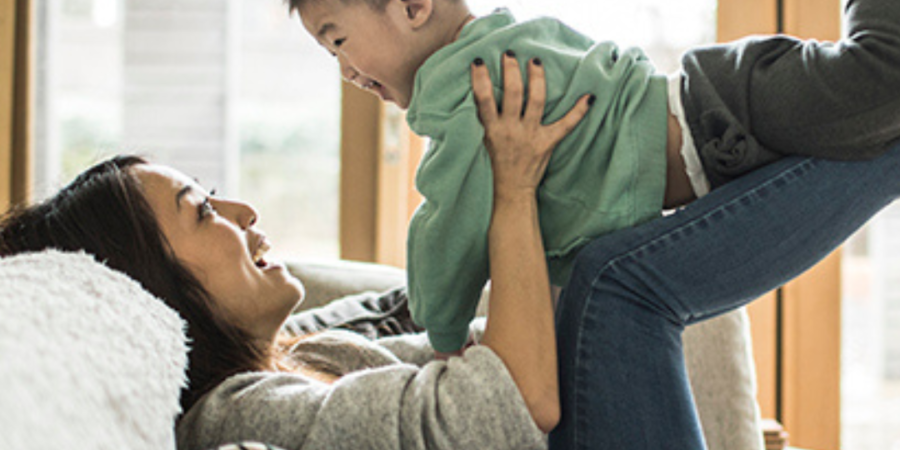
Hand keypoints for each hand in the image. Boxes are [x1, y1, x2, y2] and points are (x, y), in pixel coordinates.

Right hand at [471, 53, 592, 199]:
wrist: (511, 191)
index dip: (480, 79)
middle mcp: (511, 130)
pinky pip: (566, 125)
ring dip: (537, 78)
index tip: (478, 61)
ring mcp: (531, 136)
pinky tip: (589, 97)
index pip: (483, 100)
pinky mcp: (547, 143)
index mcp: (492, 129)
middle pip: (512, 93)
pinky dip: (579, 111)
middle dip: (511, 70)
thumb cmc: (495, 164)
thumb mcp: (484, 141)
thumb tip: (481, 92)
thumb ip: (486, 119)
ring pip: (536, 101)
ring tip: (534, 62)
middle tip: (510, 54)